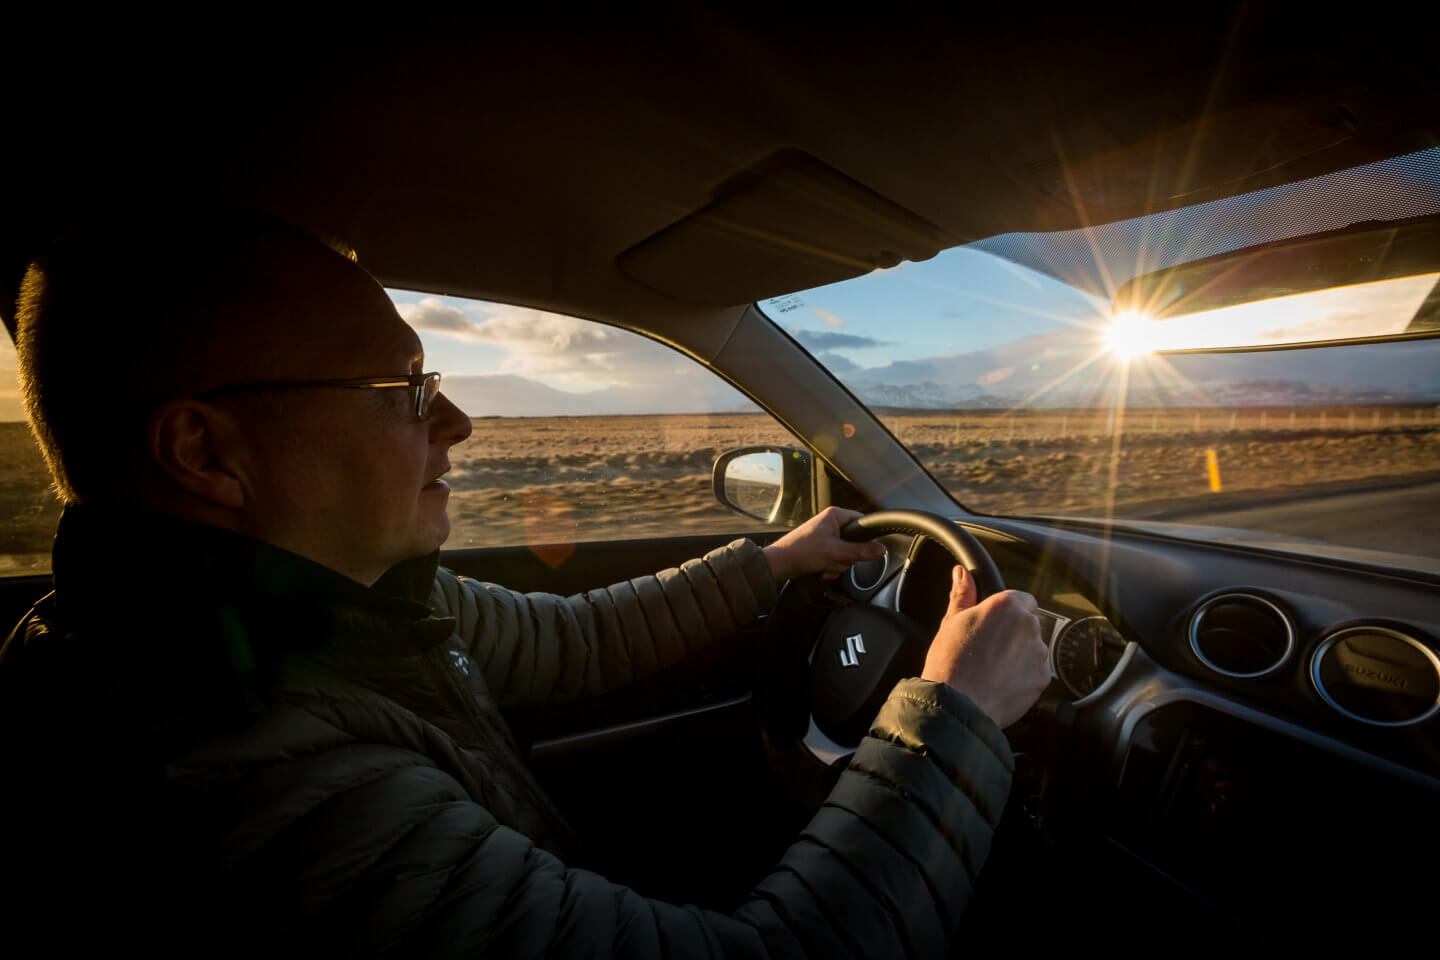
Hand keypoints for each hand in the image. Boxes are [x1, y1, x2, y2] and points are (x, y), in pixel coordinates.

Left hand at [763, 506, 886, 580]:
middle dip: (847, 556)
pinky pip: (836, 559)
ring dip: (838, 564)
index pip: (862, 522)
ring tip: (825, 565)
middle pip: (856, 542)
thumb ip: (861, 551)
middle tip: (835, 559)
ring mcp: (827, 537)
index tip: (864, 549)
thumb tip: (881, 550)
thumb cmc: (800, 552)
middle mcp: (831, 523)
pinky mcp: (822, 549)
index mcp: (835, 515)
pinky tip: (822, 570)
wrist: (779, 565)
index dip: (865, 537)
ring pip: (846, 553)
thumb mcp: (835, 553)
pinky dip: (831, 568)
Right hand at [921, 566, 1050, 727]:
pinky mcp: (1042, 678)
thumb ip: (962, 594)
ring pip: (1032, 648)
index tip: (993, 623)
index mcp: (1007, 606)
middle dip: (1012, 634)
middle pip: (1028, 624)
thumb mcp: (950, 622)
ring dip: (1018, 655)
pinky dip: (1022, 676)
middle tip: (986, 648)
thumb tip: (962, 573)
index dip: (1006, 611)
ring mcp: (1038, 653)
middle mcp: (1028, 626)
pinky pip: (1035, 672)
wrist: (958, 706)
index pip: (1022, 598)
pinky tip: (1000, 682)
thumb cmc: (951, 663)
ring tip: (991, 669)